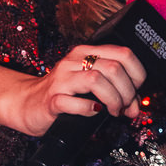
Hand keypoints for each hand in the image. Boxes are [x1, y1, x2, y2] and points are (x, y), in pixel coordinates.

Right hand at [2, 42, 144, 135]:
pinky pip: (74, 102)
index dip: (137, 74)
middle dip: (127, 92)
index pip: (123, 53)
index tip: (137, 91)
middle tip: (125, 106)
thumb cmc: (63, 94)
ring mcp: (62, 79)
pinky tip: (93, 112)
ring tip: (113, 111)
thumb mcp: (91, 87)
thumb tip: (135, 106)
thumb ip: (115, 91)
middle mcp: (74, 61)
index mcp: (86, 53)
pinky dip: (89, 109)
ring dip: (113, 99)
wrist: (28, 104)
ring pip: (97, 79)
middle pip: (114, 68)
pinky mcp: (52, 99)